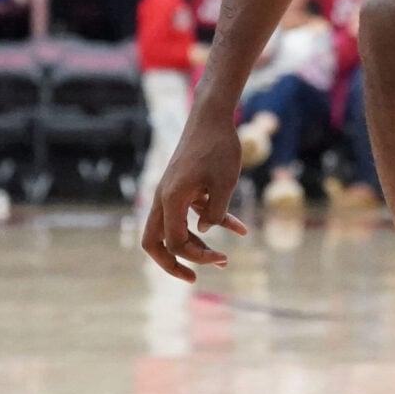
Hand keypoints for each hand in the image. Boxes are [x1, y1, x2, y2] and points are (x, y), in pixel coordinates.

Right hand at [140, 109, 250, 280]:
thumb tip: (206, 233)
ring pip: (172, 229)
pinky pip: (190, 212)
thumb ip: (216, 213)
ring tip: (222, 257)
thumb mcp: (224, 184)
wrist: (212, 115)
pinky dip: (209, 221)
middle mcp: (164, 198)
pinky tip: (240, 229)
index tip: (221, 258)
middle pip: (154, 242)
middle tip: (192, 278)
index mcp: (170, 199)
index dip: (195, 257)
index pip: (174, 243)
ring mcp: (171, 191)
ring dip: (195, 245)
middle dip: (172, 263)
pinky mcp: (183, 185)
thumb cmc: (219, 147)